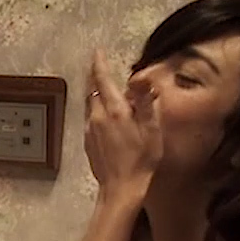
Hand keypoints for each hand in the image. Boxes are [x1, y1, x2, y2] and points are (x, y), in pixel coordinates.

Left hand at [82, 49, 160, 197]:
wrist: (121, 188)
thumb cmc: (142, 160)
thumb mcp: (151, 128)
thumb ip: (144, 101)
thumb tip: (138, 78)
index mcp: (114, 111)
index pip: (102, 80)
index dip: (99, 64)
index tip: (97, 52)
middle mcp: (97, 117)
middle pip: (92, 90)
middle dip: (95, 76)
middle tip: (99, 65)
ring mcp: (90, 130)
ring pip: (90, 104)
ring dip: (95, 93)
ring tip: (103, 87)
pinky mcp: (88, 142)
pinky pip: (90, 118)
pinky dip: (96, 109)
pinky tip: (105, 114)